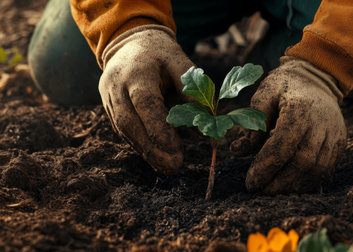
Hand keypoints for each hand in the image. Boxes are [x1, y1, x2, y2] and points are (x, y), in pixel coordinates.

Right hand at [99, 25, 193, 173]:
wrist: (127, 42)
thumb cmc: (159, 53)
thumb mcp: (179, 62)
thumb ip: (191, 91)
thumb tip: (205, 122)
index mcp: (137, 71)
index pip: (145, 103)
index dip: (158, 129)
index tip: (176, 150)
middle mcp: (116, 85)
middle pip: (128, 123)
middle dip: (151, 149)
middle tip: (173, 167)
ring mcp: (108, 97)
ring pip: (123, 130)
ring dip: (145, 151)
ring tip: (167, 168)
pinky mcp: (107, 106)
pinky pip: (121, 129)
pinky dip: (139, 144)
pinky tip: (155, 157)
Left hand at [231, 56, 346, 193]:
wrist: (317, 77)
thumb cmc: (284, 87)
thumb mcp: (263, 95)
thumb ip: (251, 123)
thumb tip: (237, 151)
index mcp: (299, 109)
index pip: (283, 146)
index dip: (265, 167)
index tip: (250, 182)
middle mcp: (321, 123)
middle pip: (303, 163)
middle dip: (279, 182)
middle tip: (260, 190)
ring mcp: (334, 133)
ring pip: (317, 170)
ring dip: (294, 186)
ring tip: (273, 190)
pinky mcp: (340, 142)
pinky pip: (326, 169)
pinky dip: (308, 182)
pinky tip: (291, 184)